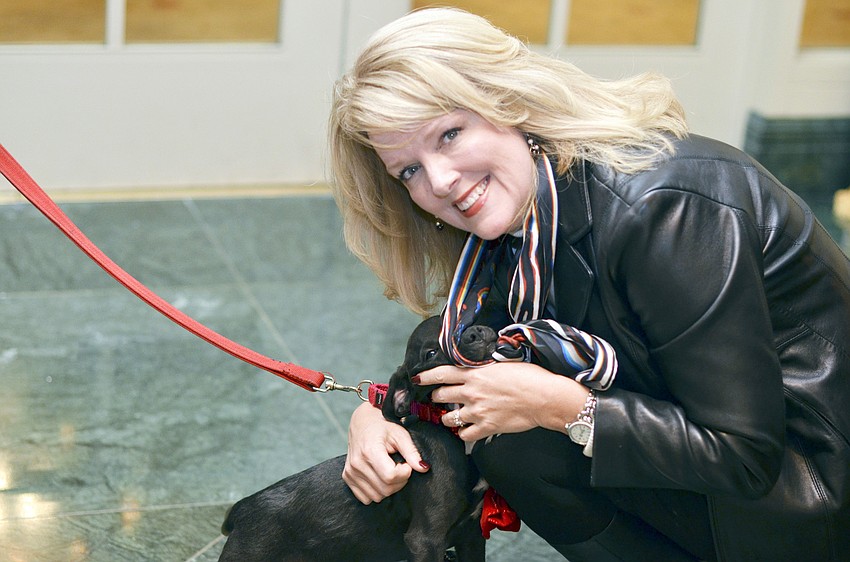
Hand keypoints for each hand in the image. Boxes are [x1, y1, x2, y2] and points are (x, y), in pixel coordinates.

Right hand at [342, 402, 429, 503]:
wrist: (362, 423)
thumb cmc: (383, 426)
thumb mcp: (400, 434)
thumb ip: (412, 452)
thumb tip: (424, 468)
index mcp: (370, 451)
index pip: (390, 476)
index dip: (404, 473)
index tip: (406, 464)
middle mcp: (357, 464)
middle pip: (385, 489)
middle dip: (399, 481)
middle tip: (400, 467)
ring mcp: (350, 472)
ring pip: (377, 496)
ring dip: (389, 488)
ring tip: (390, 470)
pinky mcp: (347, 477)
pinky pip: (365, 498)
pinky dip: (376, 491)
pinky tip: (379, 477)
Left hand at [417, 361, 588, 441]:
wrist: (544, 397)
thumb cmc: (530, 377)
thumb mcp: (503, 363)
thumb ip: (485, 367)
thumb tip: (477, 366)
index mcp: (474, 373)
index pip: (441, 373)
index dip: (426, 376)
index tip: (417, 379)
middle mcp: (471, 392)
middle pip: (441, 396)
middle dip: (437, 397)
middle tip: (439, 398)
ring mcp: (477, 411)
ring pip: (448, 418)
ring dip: (448, 417)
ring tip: (452, 416)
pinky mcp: (486, 427)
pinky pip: (464, 435)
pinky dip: (463, 433)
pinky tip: (467, 430)